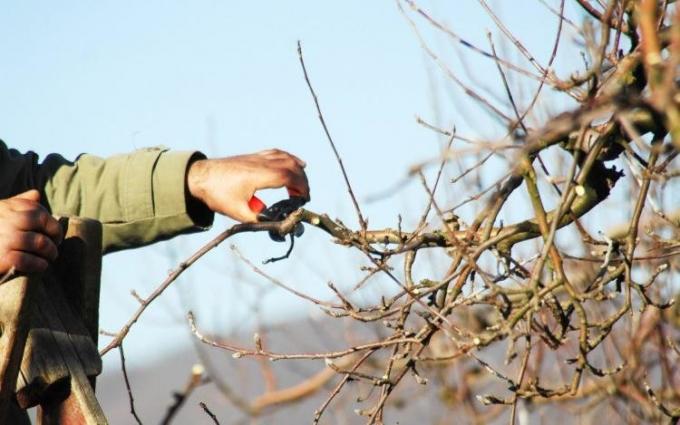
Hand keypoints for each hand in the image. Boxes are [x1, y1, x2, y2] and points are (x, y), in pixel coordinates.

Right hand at [0, 190, 62, 274]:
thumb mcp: (1, 212)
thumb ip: (18, 204)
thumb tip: (36, 194)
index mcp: (7, 208)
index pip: (38, 212)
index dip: (52, 225)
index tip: (55, 235)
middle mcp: (6, 220)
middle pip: (41, 226)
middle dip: (52, 239)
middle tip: (54, 248)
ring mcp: (4, 238)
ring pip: (39, 243)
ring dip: (50, 253)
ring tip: (50, 258)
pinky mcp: (2, 257)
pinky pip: (28, 260)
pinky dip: (38, 264)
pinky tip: (41, 266)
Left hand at [186, 149, 309, 222]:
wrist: (198, 177)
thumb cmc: (217, 194)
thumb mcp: (238, 212)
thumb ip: (259, 219)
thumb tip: (277, 225)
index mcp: (258, 175)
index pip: (289, 176)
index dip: (301, 187)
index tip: (303, 199)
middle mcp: (261, 163)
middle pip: (292, 166)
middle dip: (302, 181)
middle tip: (302, 197)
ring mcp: (257, 157)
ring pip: (286, 157)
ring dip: (297, 170)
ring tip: (299, 186)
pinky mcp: (253, 156)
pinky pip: (277, 153)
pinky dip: (289, 159)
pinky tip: (294, 164)